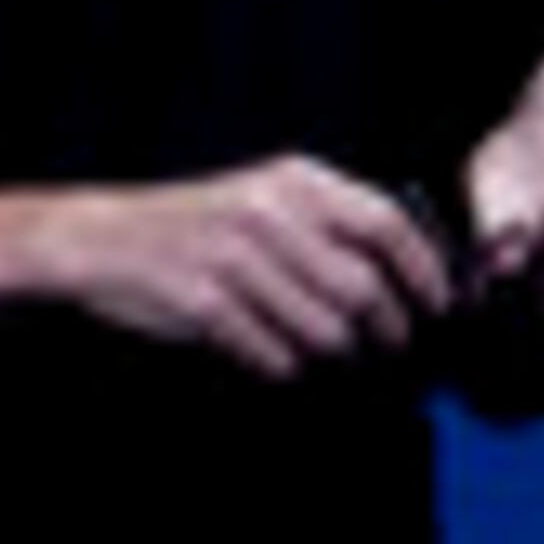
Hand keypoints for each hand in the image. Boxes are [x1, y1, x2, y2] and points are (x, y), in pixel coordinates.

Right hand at [35, 155, 457, 379]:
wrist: (105, 239)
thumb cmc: (198, 225)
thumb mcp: (264, 198)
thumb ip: (328, 225)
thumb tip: (407, 282)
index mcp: (290, 179)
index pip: (385, 221)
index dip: (424, 271)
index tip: (438, 305)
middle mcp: (266, 210)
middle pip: (364, 289)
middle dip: (385, 331)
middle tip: (384, 345)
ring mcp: (234, 256)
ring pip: (328, 334)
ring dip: (330, 354)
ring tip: (311, 342)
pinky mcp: (206, 301)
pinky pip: (278, 357)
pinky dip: (280, 364)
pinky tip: (262, 344)